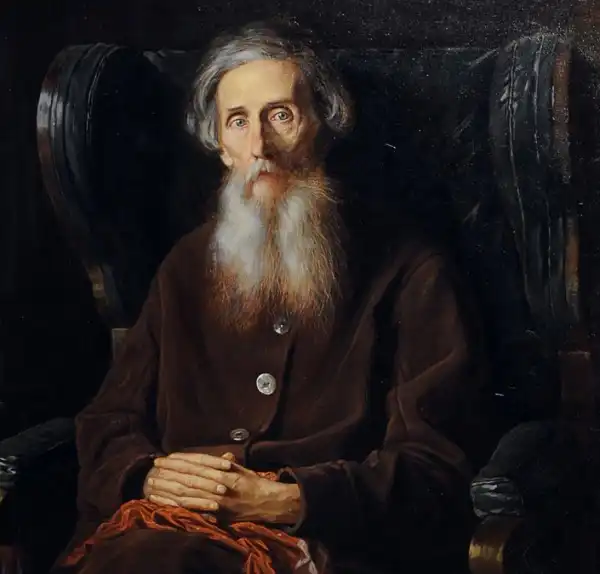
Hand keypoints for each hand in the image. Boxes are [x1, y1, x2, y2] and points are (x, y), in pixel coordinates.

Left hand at [151, 453, 301, 523]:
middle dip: (169, 472)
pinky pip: (192, 508)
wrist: (268, 502)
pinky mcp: (216, 514)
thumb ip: (224, 462)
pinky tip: (163, 502)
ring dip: (167, 488)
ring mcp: (218, 500)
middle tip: (153, 467)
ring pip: (188, 492)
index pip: (197, 463)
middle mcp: (220, 484)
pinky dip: (176, 504)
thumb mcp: (240, 467)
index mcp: (225, 470)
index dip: (179, 460)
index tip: (164, 457)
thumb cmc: (253, 483)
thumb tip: (211, 456)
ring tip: (152, 483)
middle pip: (189, 477)